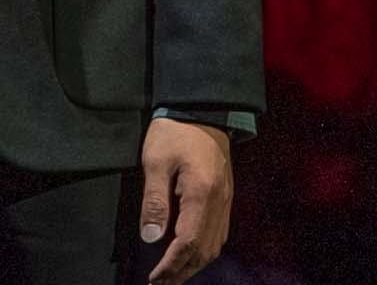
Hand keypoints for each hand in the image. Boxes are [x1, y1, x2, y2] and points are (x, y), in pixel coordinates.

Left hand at [138, 116, 232, 284]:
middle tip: (160, 284)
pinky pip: (219, 233)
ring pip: (215, 245)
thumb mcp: (156, 161)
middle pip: (205, 251)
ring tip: (172, 276)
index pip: (188, 243)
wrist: (203, 108)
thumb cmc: (175, 131)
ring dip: (194, 265)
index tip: (153, 278)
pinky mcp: (225, 195)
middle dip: (182, 272)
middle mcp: (219, 201)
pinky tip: (190, 254)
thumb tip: (151, 238)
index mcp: (202, 193)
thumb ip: (154, 201)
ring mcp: (225, 199)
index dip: (171, 265)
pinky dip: (204, 251)